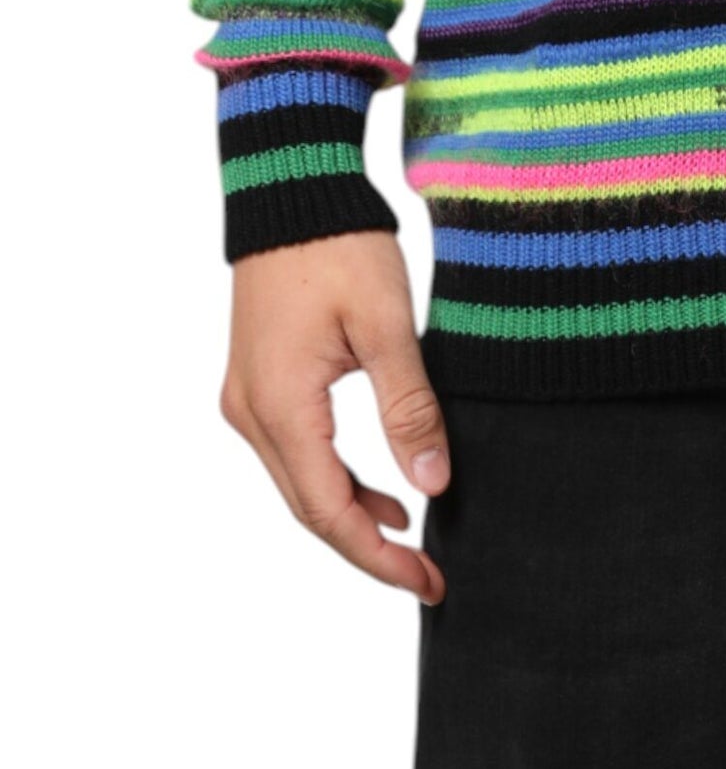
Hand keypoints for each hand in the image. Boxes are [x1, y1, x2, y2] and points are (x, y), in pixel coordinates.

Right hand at [221, 230, 449, 600]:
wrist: (291, 187)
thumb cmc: (338, 246)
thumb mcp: (386, 324)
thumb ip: (409, 407)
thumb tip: (433, 486)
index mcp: (281, 406)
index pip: (329, 511)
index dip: (378, 557)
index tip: (427, 581)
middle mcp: (252, 413)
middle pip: (310, 507)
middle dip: (369, 548)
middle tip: (428, 574)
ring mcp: (249, 397)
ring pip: (302, 482)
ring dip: (354, 513)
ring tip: (414, 536)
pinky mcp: (259, 380)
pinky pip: (297, 451)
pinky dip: (338, 477)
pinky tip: (382, 488)